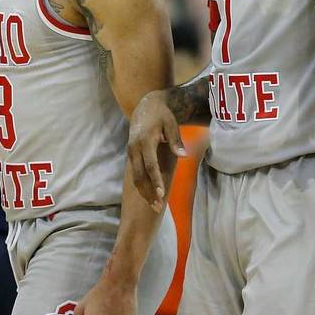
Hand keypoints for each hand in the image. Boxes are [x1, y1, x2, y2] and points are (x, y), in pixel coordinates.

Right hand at [126, 90, 182, 211]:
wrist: (145, 106)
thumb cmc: (162, 115)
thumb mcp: (171, 124)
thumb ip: (176, 141)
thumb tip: (183, 156)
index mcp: (145, 141)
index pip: (150, 165)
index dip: (156, 181)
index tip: (162, 195)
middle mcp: (134, 148)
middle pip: (139, 175)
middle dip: (148, 192)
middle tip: (157, 208)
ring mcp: (130, 151)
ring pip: (134, 177)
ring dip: (143, 192)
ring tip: (154, 206)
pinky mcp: (130, 154)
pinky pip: (134, 173)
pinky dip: (141, 185)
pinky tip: (148, 195)